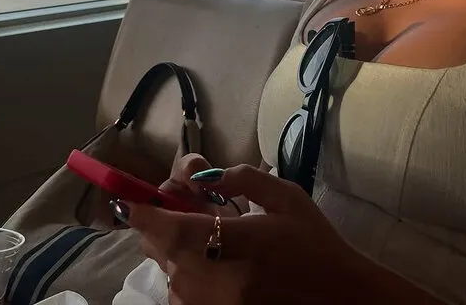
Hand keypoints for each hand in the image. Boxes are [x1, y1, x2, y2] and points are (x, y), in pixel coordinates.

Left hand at [126, 165, 362, 304]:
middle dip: (163, 224)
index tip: (128, 200)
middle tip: (187, 205)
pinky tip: (216, 263)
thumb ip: (243, 179)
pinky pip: (182, 295)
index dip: (143, 213)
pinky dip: (188, 275)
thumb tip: (205, 174)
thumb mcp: (286, 198)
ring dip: (176, 250)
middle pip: (161, 249)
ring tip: (210, 236)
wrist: (338, 298)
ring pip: (169, 272)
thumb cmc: (313, 244)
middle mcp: (213, 281)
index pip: (169, 228)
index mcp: (234, 244)